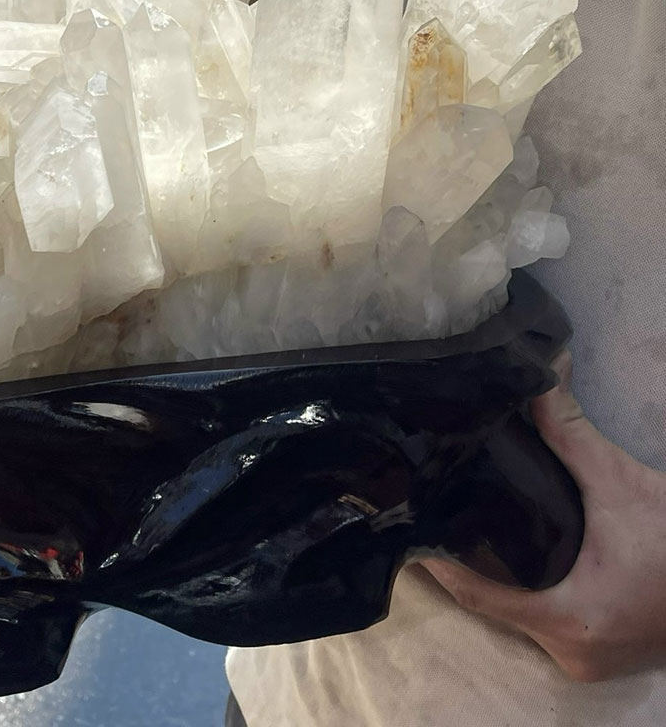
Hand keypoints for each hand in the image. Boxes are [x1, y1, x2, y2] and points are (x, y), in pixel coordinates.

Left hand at [423, 351, 665, 681]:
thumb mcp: (620, 483)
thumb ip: (569, 432)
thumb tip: (540, 370)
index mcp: (566, 620)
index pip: (475, 594)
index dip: (435, 562)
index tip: (406, 524)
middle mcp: (567, 650)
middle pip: (490, 604)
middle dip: (458, 561)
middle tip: (427, 511)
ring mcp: (583, 657)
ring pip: (515, 614)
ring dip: (490, 575)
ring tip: (454, 523)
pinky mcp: (597, 649)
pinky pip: (541, 619)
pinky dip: (520, 589)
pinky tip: (502, 552)